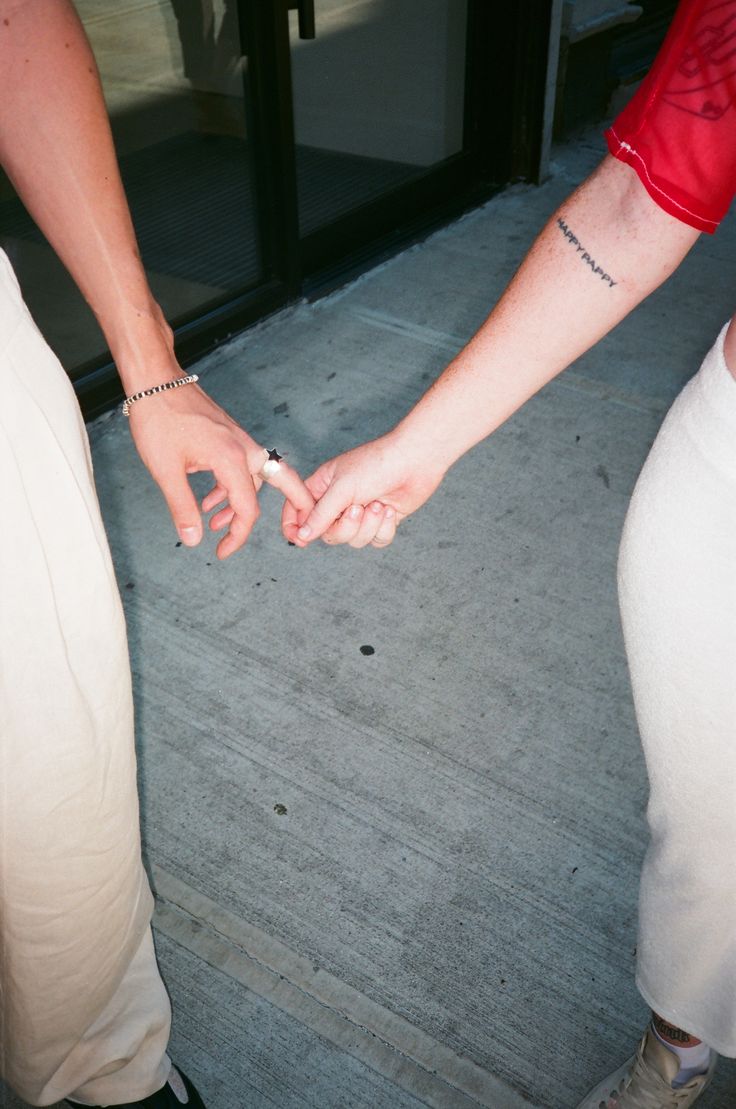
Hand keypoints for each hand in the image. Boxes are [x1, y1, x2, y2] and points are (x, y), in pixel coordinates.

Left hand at [129, 381, 312, 558]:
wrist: (154, 380)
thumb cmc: (159, 419)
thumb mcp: (166, 471)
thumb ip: (183, 508)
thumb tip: (193, 540)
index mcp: (232, 458)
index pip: (247, 509)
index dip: (237, 536)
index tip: (222, 552)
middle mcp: (243, 448)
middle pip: (281, 482)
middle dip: (293, 506)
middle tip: (299, 526)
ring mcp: (238, 440)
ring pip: (255, 478)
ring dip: (241, 503)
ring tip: (216, 523)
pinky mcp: (228, 435)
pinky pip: (240, 467)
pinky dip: (229, 488)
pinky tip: (208, 499)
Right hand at [281, 432, 446, 548]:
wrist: (416, 460)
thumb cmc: (376, 464)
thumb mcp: (343, 488)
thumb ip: (321, 514)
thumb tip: (302, 536)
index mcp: (321, 488)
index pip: (297, 511)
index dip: (295, 527)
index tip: (299, 539)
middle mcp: (338, 503)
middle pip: (328, 534)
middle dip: (345, 527)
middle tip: (357, 508)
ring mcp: (361, 513)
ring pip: (353, 540)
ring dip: (368, 526)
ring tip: (378, 505)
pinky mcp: (381, 521)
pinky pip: (376, 540)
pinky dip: (384, 528)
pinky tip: (390, 510)